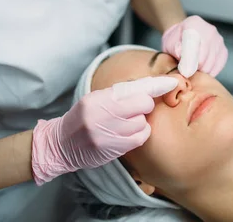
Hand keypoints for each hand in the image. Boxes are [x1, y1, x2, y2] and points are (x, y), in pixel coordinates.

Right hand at [31, 76, 177, 184]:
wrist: (62, 144)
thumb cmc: (84, 117)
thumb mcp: (96, 98)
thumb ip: (120, 93)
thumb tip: (149, 86)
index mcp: (98, 98)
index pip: (133, 89)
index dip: (155, 86)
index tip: (170, 83)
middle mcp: (102, 115)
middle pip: (143, 104)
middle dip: (145, 105)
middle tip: (137, 108)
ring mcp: (107, 134)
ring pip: (142, 123)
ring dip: (140, 122)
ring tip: (126, 122)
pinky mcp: (113, 149)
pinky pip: (140, 138)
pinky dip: (139, 134)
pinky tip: (129, 132)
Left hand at [161, 15, 227, 77]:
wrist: (184, 36)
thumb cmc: (175, 40)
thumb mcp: (169, 43)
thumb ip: (175, 48)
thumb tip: (183, 56)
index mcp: (194, 23)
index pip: (194, 43)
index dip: (189, 60)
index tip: (184, 72)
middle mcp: (210, 30)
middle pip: (204, 56)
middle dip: (193, 68)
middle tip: (185, 71)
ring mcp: (219, 40)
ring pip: (211, 64)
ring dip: (201, 71)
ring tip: (192, 69)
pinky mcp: (224, 51)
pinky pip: (218, 66)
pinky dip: (209, 72)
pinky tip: (201, 71)